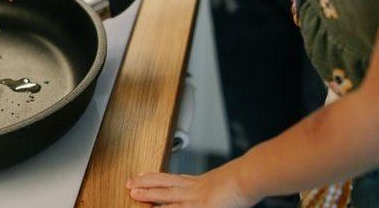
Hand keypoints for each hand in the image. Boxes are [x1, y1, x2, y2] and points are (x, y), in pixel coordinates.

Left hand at [126, 166, 253, 207]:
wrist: (249, 176)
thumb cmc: (245, 178)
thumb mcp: (227, 182)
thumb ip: (217, 188)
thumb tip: (216, 192)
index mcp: (201, 181)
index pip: (174, 179)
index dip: (157, 177)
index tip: (144, 175)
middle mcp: (194, 187)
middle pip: (164, 183)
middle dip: (146, 184)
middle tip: (129, 183)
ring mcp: (196, 197)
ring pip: (166, 195)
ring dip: (149, 195)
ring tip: (133, 193)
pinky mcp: (200, 207)